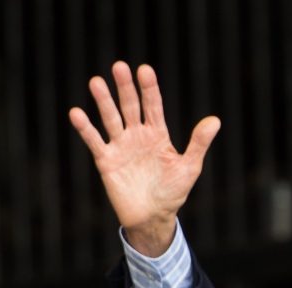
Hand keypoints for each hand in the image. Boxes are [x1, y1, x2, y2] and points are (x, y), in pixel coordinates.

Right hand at [68, 61, 219, 256]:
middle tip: (119, 67)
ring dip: (103, 101)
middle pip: (130, 106)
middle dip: (125, 88)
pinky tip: (76, 113)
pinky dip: (85, 128)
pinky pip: (95, 141)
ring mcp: (121, 146)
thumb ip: (199, 143)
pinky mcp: (106, 160)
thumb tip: (215, 120)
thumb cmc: (173, 192)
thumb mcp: (189, 167)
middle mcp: (137, 135)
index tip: (145, 70)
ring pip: (111, 118)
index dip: (149, 88)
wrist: (153, 217)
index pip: (153, 105)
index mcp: (158, 134)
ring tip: (96, 82)